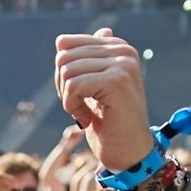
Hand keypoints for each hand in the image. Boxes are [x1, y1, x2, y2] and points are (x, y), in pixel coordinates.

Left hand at [54, 28, 152, 171]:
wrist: (128, 152)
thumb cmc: (107, 121)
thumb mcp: (91, 86)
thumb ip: (85, 61)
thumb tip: (68, 38)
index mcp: (117, 47)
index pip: (66, 44)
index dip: (63, 74)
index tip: (80, 93)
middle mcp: (123, 50)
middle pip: (63, 57)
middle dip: (63, 86)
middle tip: (81, 105)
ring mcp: (123, 64)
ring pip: (66, 71)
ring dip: (68, 98)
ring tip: (87, 112)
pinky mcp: (117, 80)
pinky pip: (73, 86)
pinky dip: (72, 106)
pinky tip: (88, 119)